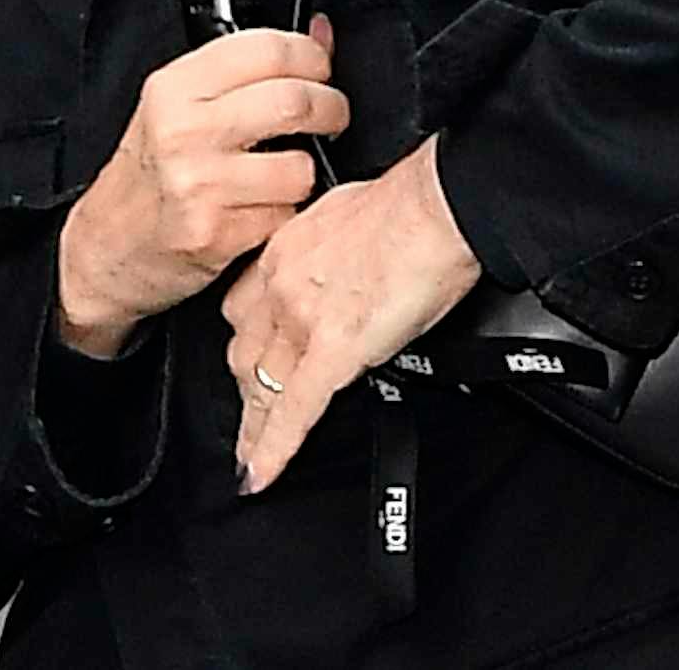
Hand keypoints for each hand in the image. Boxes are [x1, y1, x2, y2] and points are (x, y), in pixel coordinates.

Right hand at [55, 19, 348, 358]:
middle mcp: (183, 131)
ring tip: (284, 172)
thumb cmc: (147, 174)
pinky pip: (286, 217)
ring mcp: (199, 185)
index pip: (267, 48)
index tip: (320, 68)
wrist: (107, 246)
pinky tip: (260, 209)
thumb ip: (246, 69)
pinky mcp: (217, 235)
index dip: (311, 56)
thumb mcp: (179, 106)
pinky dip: (285, 215)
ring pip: (300, 167)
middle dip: (331, 109)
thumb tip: (320, 34)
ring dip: (305, 173)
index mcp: (174, 89)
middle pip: (295, 100)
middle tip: (331, 116)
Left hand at [222, 136, 482, 493]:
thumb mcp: (344, 217)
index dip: (243, 344)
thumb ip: (328, 253)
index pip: (242, 310)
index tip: (244, 361)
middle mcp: (282, 286)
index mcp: (285, 252)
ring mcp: (303, 320)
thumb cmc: (408, 204)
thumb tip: (340, 267)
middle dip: (245, 390)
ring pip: (261, 387)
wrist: (436, 205)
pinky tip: (260, 474)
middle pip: (244, 353)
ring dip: (252, 428)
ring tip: (249, 458)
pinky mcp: (334, 351)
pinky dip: (273, 450)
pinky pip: (295, 411)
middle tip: (247, 418)